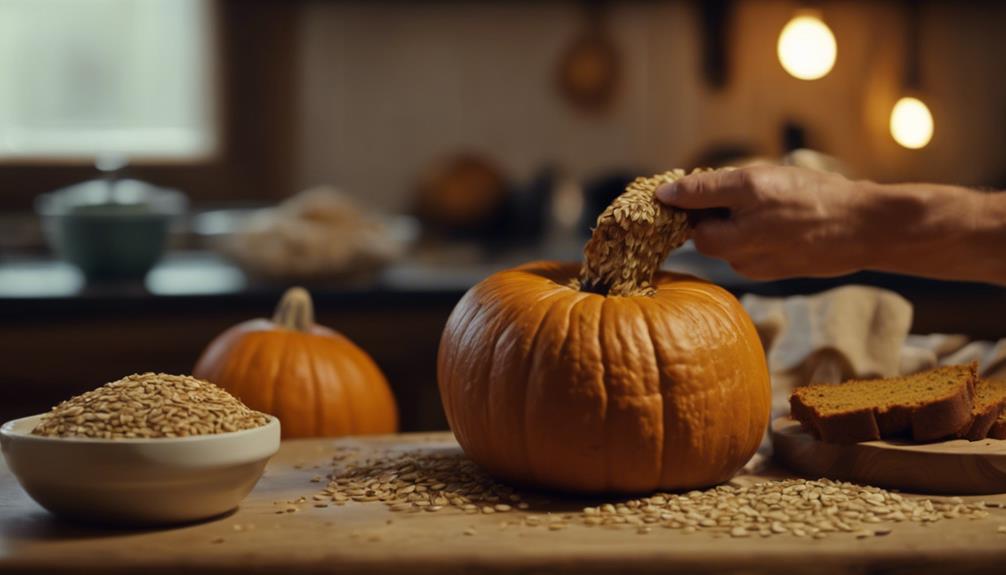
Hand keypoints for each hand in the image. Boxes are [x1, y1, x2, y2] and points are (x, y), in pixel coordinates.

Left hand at [656, 166, 867, 279]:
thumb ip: (704, 190)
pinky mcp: (778, 271)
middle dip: (723, 211)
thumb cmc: (810, 199)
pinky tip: (789, 219)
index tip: (713, 186)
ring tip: (778, 203)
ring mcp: (759, 268)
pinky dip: (764, 231)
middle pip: (710, 234)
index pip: (688, 224)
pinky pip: (756, 248)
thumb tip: (663, 194)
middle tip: (754, 190)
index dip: (695, 202)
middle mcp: (738, 260)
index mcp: (726, 242)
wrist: (864, 227)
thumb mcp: (752, 181)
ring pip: (734, 240)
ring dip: (744, 220)